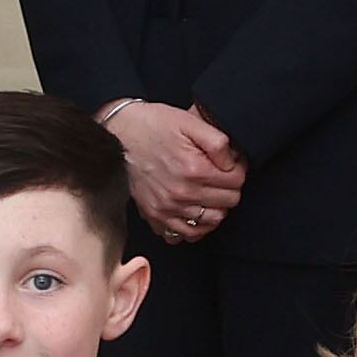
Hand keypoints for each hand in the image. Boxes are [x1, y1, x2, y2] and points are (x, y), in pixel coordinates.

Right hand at [102, 101, 243, 242]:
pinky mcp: (155, 216)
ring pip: (212, 221)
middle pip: (229, 202)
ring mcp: (168, 208)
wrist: (118, 135)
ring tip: (209, 191)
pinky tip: (196, 210)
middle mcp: (182, 194)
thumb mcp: (189, 122)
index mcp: (194, 169)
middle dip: (229, 187)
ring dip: (216, 206)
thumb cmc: (153, 126)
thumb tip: (234, 162)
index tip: (229, 162)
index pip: (237, 181)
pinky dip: (196, 225)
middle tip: (220, 174)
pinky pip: (186, 234)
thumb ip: (218, 141)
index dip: (237, 168)